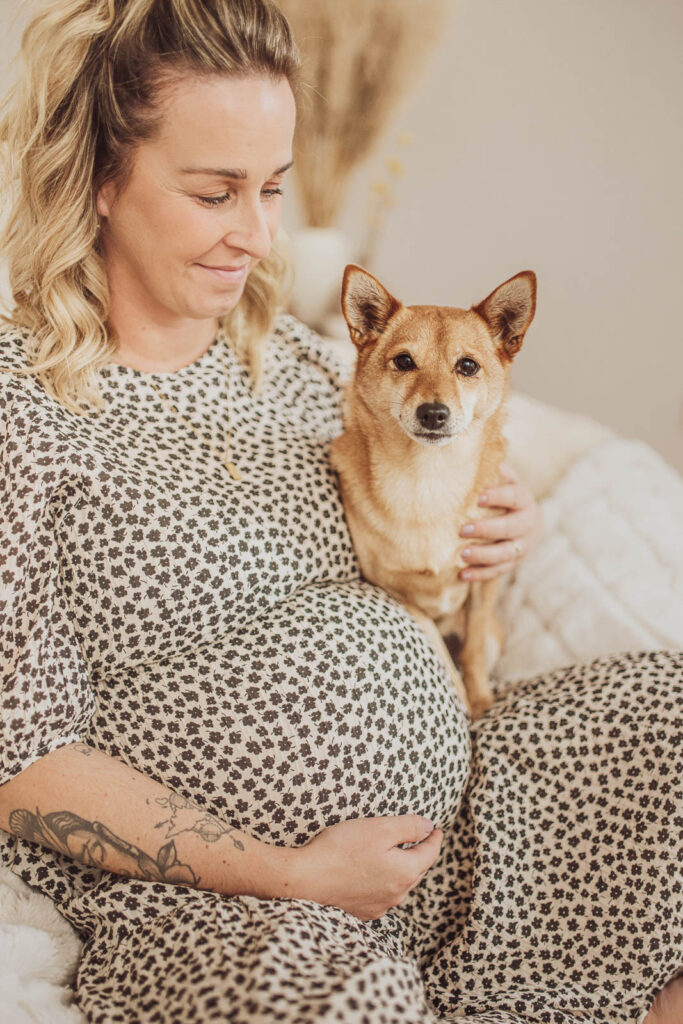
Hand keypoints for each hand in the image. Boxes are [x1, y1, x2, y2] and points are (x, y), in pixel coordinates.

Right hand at [287, 815, 442, 920]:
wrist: (306, 879)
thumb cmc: (342, 849)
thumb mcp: (379, 828)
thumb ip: (408, 827)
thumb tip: (429, 828)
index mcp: (405, 872)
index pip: (430, 853)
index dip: (434, 838)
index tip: (437, 830)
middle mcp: (397, 894)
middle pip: (416, 871)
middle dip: (420, 855)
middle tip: (421, 840)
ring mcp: (380, 906)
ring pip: (400, 884)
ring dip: (402, 870)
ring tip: (398, 855)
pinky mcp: (363, 911)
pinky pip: (382, 895)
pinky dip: (384, 882)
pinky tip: (374, 874)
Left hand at [459, 463, 541, 581]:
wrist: (527, 522)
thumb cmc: (505, 497)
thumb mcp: (504, 481)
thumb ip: (495, 472)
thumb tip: (477, 457)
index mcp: (524, 500)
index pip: (514, 496)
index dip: (498, 496)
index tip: (479, 497)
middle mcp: (527, 524)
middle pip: (510, 528)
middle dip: (486, 529)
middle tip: (462, 529)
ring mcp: (522, 546)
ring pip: (505, 554)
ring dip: (483, 555)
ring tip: (462, 555)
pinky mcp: (514, 563)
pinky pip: (498, 571)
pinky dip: (480, 574)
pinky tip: (462, 574)